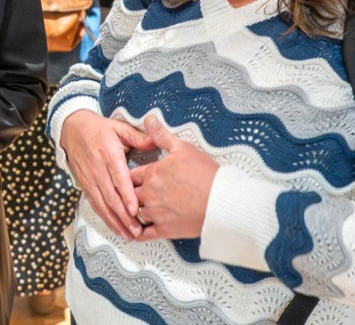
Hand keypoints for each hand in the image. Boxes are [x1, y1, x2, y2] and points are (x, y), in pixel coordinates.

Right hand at [60, 111, 156, 238]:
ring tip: (128, 235)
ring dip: (115, 221)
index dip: (127, 196)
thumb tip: (156, 142)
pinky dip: (105, 218)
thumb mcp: (119, 128)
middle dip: (124, 216)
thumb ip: (138, 137)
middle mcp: (98, 170)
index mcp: (109, 155)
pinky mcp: (85, 185)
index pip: (119, 179)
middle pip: (111, 197)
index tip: (135, 210)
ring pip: (102, 204)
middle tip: (137, 230)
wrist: (72, 129)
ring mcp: (90, 179)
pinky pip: (95, 204)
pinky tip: (115, 228)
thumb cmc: (99, 129)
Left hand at [130, 115, 218, 240]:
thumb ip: (161, 135)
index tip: (135, 177)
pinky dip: (139, 233)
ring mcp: (156, 213)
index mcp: (152, 173)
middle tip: (135, 194)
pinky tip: (137, 231)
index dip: (133, 176)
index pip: (131, 174)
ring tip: (137, 211)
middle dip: (132, 193)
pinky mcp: (165, 230)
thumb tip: (149, 119)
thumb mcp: (183, 148)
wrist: (223, 201)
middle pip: (131, 194)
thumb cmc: (206, 175)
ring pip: (136, 213)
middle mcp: (149, 194)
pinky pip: (144, 234)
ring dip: (136, 212)